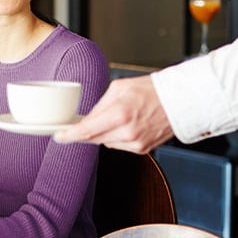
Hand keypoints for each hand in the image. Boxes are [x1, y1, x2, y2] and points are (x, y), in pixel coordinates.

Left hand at [54, 74, 173, 153]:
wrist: (178, 101)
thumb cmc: (151, 90)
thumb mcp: (119, 88)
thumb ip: (99, 105)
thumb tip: (86, 118)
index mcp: (118, 114)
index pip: (86, 130)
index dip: (69, 135)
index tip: (59, 136)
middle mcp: (126, 132)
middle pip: (93, 138)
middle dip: (85, 131)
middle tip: (82, 123)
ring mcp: (134, 143)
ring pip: (105, 142)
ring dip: (103, 133)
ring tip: (118, 117)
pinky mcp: (141, 149)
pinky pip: (119, 145)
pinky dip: (116, 137)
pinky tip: (127, 125)